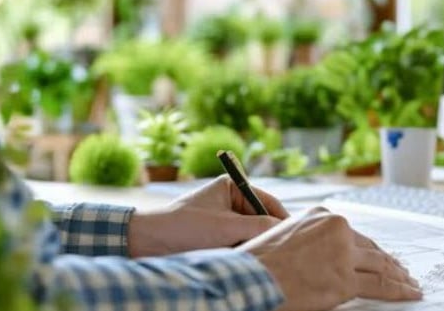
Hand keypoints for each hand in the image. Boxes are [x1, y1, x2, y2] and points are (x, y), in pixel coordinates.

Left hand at [128, 175, 288, 256]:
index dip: (281, 218)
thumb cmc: (185, 226)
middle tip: (276, 248)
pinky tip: (241, 258)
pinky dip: (240, 250)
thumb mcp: (226, 226)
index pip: (267, 201)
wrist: (148, 241)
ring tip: (252, 253)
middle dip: (264, 233)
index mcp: (232, 186)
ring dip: (250, 243)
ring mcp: (222, 218)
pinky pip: (237, 242)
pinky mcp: (215, 235)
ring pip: (249, 232)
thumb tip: (284, 228)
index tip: (295, 234)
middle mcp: (229, 200)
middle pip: (260, 218)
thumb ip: (258, 226)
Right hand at [240, 207, 421, 310]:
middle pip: (371, 248)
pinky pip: (381, 285)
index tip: (384, 257)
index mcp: (321, 215)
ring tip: (411, 284)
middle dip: (390, 262)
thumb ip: (310, 241)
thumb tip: (325, 258)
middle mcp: (336, 228)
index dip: (373, 249)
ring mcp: (342, 253)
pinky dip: (400, 290)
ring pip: (381, 265)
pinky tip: (411, 293)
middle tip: (404, 271)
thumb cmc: (258, 264)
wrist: (248, 280)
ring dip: (400, 276)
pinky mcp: (345, 279)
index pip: (354, 234)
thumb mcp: (284, 238)